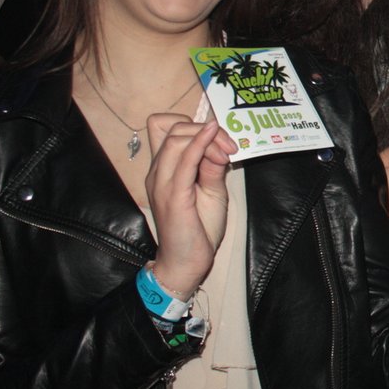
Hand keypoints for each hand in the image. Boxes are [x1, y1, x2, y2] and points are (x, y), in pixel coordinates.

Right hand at [144, 115, 237, 297]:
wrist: (187, 263)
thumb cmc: (198, 229)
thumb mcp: (211, 191)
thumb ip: (212, 166)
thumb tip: (220, 143)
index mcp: (164, 169)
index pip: (164, 128)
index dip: (193, 125)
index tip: (221, 140)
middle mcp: (158, 172)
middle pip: (173, 128)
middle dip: (205, 129)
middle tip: (230, 146)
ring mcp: (162, 183)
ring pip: (177, 138)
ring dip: (207, 138)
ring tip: (228, 152)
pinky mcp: (173, 195)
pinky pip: (183, 160)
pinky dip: (199, 143)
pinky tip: (213, 134)